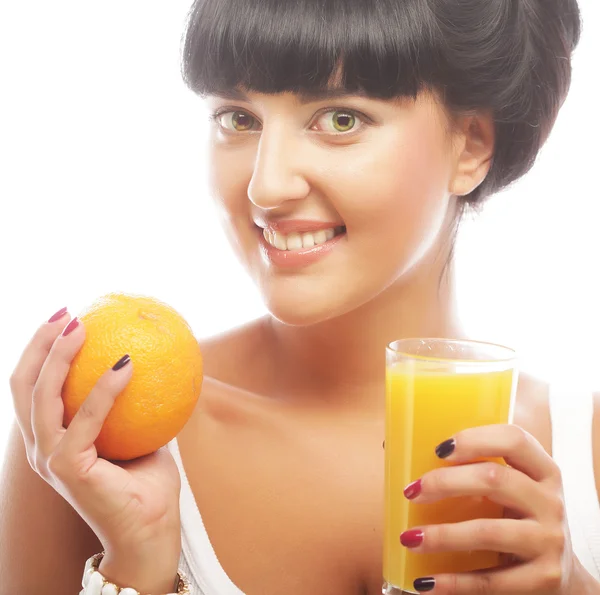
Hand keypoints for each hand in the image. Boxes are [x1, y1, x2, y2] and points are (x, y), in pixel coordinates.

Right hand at [10, 308, 181, 592]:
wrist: (151, 528)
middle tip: (68, 312)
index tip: (66, 316)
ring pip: (42, 396)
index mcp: (52, 438)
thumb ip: (133, 401)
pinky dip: (105, 388)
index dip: (40, 349)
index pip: (32, 386)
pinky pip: (86, 419)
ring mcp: (51, 458)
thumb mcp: (137, 430)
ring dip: (60, 355)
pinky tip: (126, 364)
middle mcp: (42, 447)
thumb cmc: (145, 480)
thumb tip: (149, 358)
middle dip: (40, 343)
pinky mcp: (68, 468)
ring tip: (83, 325)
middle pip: (23, 384)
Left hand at [399, 424, 591, 594]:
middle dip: (445, 482)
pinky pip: (490, 580)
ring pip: (488, 531)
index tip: (439, 449)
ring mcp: (549, 541)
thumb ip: (480, 473)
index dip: (475, 439)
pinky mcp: (544, 580)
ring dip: (442, 535)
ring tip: (410, 538)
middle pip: (495, 479)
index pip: (514, 439)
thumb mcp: (514, 492)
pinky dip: (453, 582)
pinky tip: (426, 582)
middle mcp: (550, 502)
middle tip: (412, 492)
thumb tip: (406, 460)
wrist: (563, 577)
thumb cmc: (520, 520)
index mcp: (542, 471)